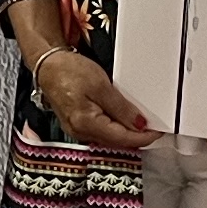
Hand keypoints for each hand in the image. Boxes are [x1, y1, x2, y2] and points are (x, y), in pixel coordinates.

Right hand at [28, 45, 158, 151]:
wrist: (47, 66)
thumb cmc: (69, 71)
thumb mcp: (101, 86)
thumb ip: (121, 108)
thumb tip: (139, 124)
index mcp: (86, 124)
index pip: (123, 138)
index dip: (143, 137)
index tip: (158, 132)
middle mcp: (81, 133)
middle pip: (117, 142)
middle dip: (137, 137)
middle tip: (155, 128)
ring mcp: (78, 131)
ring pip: (110, 139)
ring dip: (127, 133)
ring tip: (143, 124)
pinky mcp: (78, 125)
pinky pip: (102, 132)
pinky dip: (116, 129)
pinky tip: (124, 121)